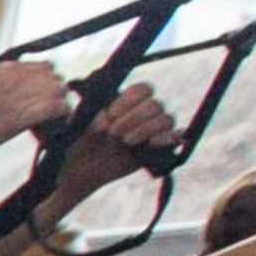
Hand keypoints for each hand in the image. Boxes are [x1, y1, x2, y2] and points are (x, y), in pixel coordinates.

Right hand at [0, 59, 71, 169]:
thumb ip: (8, 86)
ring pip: (58, 91)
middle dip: (57, 94)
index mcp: (2, 69)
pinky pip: (56, 108)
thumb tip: (35, 91)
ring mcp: (15, 95)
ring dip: (60, 106)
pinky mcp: (19, 116)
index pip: (45, 65)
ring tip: (51, 122)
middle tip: (51, 113)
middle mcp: (10, 76)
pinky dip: (60, 119)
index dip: (50, 83)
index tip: (46, 99)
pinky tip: (53, 129)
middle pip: (55, 76)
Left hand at [58, 83, 175, 189]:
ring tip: (125, 142)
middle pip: (155, 105)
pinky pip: (175, 137)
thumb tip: (107, 122)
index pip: (144, 89)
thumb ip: (94, 116)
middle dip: (134, 118)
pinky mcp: (159, 148)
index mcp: (127, 101)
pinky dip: (166, 138)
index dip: (129, 101)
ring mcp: (153, 130)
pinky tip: (150, 143)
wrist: (81, 166)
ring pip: (166, 119)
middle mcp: (144, 113)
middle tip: (113, 133)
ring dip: (145, 130)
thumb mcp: (82, 123)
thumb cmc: (80, 139)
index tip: (111, 115)